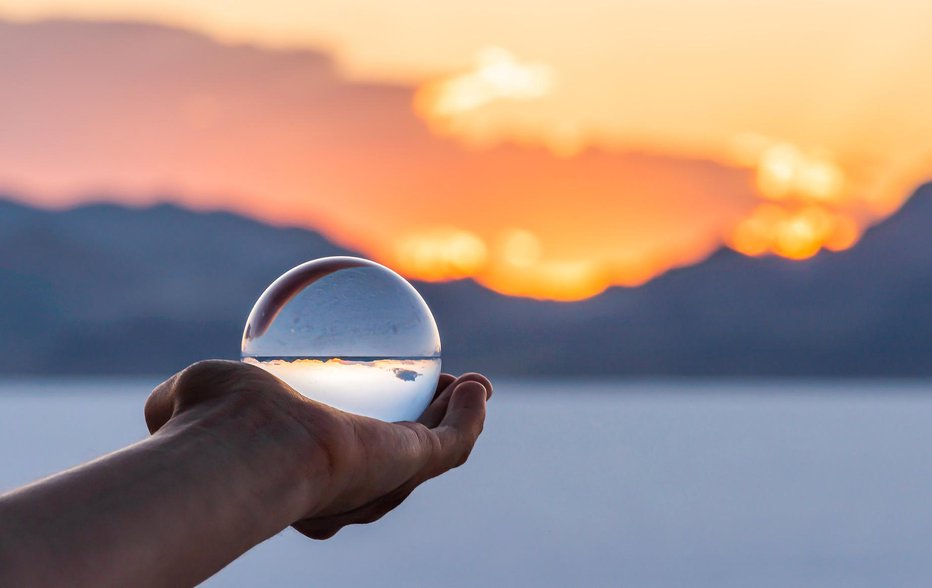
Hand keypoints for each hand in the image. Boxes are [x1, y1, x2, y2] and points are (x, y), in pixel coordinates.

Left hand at [144, 360, 491, 538]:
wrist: (248, 453)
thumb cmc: (214, 428)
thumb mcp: (200, 396)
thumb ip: (192, 399)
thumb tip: (170, 402)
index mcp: (304, 481)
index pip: (344, 461)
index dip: (364, 437)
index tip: (373, 396)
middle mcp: (349, 489)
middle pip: (400, 459)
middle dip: (424, 429)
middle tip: (435, 388)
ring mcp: (383, 481)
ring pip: (434, 452)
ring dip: (458, 419)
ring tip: (471, 385)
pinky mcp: (412, 466)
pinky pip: (452, 441)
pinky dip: (469, 415)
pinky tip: (478, 385)